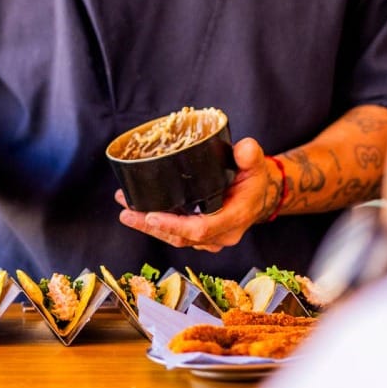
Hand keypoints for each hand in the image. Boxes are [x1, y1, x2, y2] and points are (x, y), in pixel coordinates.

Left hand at [115, 138, 277, 251]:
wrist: (260, 194)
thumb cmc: (255, 178)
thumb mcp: (256, 163)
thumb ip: (250, 155)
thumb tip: (244, 148)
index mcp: (234, 218)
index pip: (201, 229)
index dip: (175, 225)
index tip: (152, 216)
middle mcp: (221, 234)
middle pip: (182, 237)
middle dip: (151, 226)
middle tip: (126, 213)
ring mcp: (210, 239)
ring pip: (176, 238)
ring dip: (149, 227)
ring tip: (125, 211)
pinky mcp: (201, 236)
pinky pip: (177, 235)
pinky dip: (157, 226)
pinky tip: (138, 213)